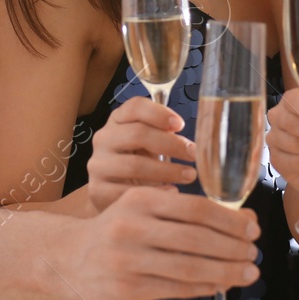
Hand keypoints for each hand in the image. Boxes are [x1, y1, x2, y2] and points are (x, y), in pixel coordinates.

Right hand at [67, 186, 259, 299]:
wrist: (70, 256)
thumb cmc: (120, 228)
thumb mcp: (146, 207)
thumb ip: (188, 212)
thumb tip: (244, 219)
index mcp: (141, 199)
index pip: (196, 208)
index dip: (230, 219)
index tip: (253, 227)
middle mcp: (132, 228)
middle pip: (195, 239)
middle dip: (232, 247)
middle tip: (254, 253)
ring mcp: (128, 261)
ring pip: (188, 268)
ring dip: (225, 272)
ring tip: (247, 273)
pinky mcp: (127, 289)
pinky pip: (175, 289)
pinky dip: (203, 287)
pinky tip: (220, 285)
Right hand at [85, 96, 195, 211]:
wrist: (112, 191)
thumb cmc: (138, 160)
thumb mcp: (148, 141)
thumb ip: (164, 133)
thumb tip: (201, 139)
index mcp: (117, 120)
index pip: (135, 107)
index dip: (159, 113)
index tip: (181, 125)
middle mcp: (104, 139)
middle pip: (138, 134)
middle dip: (171, 144)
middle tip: (193, 154)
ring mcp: (98, 165)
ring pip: (135, 165)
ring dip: (168, 170)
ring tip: (189, 175)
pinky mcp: (98, 191)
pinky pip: (129, 192)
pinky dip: (154, 193)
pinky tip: (171, 192)